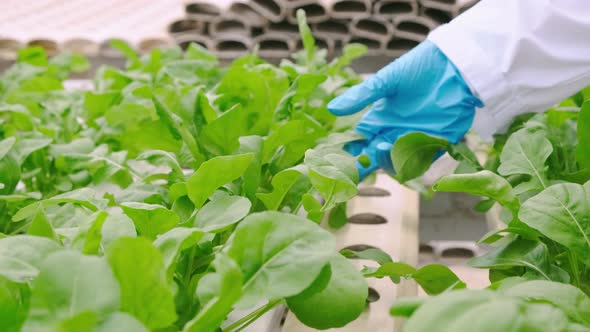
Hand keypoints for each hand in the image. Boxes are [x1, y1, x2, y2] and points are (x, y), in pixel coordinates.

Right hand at [328, 40, 482, 179]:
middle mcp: (394, 133)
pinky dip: (413, 161)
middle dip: (366, 161)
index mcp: (379, 120)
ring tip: (381, 145)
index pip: (360, 143)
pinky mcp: (438, 143)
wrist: (454, 64)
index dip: (350, 152)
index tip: (339, 157)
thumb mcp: (386, 81)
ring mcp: (415, 140)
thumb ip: (361, 96)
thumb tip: (331, 108)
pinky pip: (423, 160)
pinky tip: (404, 153)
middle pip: (375, 157)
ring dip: (388, 160)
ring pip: (397, 162)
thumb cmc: (418, 67)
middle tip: (359, 159)